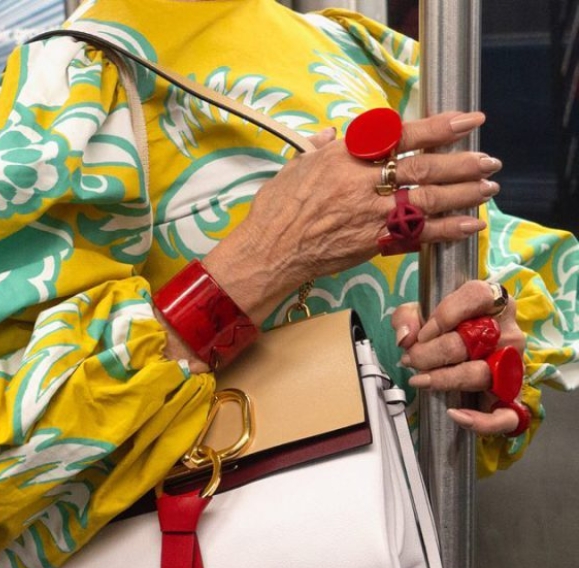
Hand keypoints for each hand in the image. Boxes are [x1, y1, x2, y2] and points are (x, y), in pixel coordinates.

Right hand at [204, 111, 497, 324]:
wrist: (269, 252)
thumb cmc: (275, 210)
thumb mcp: (295, 167)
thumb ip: (319, 149)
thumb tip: (330, 136)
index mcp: (346, 157)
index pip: (403, 136)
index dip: (440, 128)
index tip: (469, 122)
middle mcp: (363, 183)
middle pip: (424, 168)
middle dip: (463, 164)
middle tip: (490, 161)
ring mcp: (370, 215)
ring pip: (428, 201)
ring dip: (464, 195)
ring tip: (489, 189)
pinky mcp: (373, 244)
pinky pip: (418, 235)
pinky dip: (447, 230)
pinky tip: (469, 226)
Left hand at [391, 280, 526, 434]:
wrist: (466, 353)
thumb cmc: (446, 329)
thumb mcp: (422, 314)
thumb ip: (408, 317)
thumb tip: (405, 337)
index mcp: (493, 303)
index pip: (477, 297)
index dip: (445, 315)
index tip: (422, 333)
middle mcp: (507, 333)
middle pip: (469, 342)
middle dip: (430, 353)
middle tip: (410, 359)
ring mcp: (512, 366)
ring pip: (480, 374)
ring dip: (443, 380)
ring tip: (419, 380)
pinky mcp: (511, 396)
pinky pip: (506, 415)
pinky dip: (481, 419)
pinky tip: (454, 414)